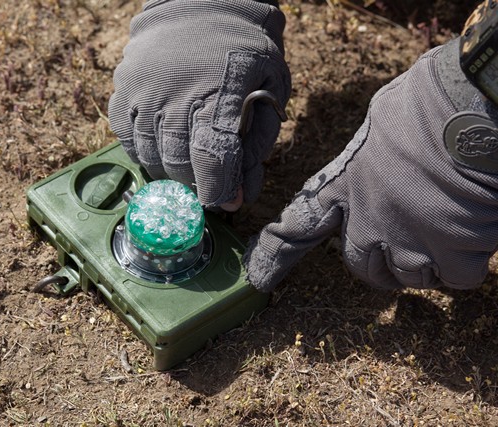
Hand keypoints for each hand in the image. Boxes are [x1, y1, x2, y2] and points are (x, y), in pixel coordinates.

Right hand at [108, 0, 290, 208]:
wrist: (205, 0)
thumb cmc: (246, 50)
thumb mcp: (270, 92)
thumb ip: (255, 147)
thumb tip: (240, 197)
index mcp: (219, 93)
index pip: (211, 159)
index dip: (218, 189)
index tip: (227, 200)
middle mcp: (175, 94)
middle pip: (178, 164)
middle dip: (197, 181)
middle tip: (209, 175)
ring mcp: (142, 91)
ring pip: (150, 155)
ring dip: (170, 168)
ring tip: (187, 156)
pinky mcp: (122, 87)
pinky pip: (125, 137)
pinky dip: (143, 150)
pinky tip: (161, 142)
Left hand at [244, 39, 497, 291]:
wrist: (475, 107)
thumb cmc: (432, 103)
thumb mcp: (380, 123)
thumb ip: (369, 161)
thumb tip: (380, 167)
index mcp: (344, 184)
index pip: (298, 226)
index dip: (275, 255)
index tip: (258, 278)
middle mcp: (367, 219)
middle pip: (361, 266)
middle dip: (381, 261)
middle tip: (408, 239)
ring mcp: (406, 241)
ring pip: (410, 277)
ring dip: (428, 261)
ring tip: (448, 221)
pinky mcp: (450, 254)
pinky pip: (455, 278)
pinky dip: (466, 261)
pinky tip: (475, 226)